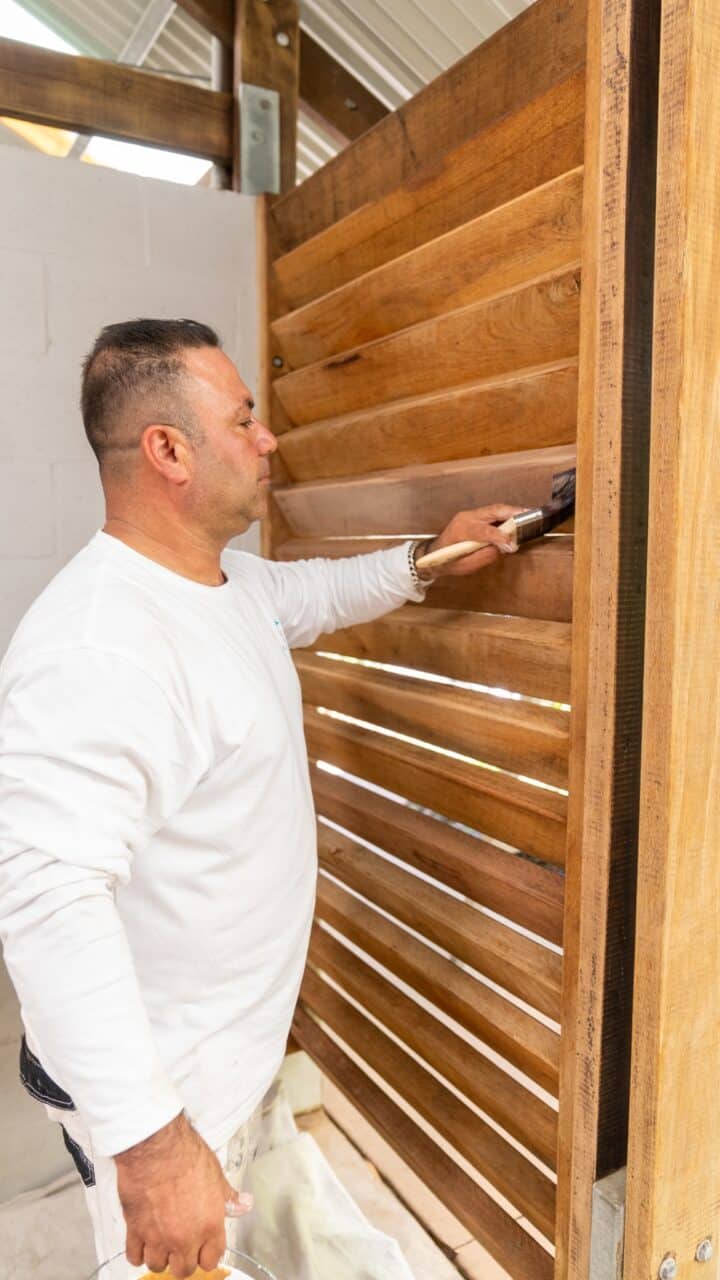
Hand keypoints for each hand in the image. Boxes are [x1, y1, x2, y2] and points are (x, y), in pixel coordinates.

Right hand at [115, 1112, 251, 1276]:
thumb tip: (244, 1205)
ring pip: (158, 1266)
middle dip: (184, 1260)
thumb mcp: (217, 1176)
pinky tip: (142, 1242)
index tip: (204, 1248)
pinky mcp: (135, 1231)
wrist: (158, 1149)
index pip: (211, 1261)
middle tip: (182, 1246)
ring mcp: (158, 1237)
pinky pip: (134, 1256)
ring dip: (161, 1257)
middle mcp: (184, 1238)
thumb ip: (229, 1198)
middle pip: (184, 1270)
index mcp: (209, 1226)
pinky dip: (138, 1253)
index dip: (207, 1255)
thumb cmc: (187, 1157)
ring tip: (162, 1243)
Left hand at [420, 504, 525, 577]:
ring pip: (495, 509)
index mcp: (461, 530)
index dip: (499, 536)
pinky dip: (507, 514)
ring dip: (512, 512)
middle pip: (492, 511)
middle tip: (530, 516)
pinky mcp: (475, 515)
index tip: (512, 544)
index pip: (484, 530)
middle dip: (512, 513)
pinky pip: (493, 512)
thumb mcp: (466, 566)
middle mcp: (466, 518)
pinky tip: (518, 519)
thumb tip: (504, 549)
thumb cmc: (448, 561)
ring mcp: (471, 514)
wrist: (434, 553)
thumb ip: (485, 556)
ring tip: (528, 516)